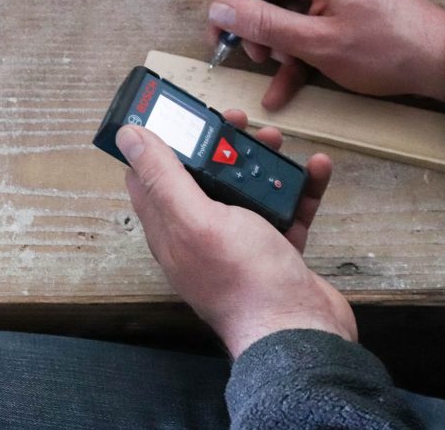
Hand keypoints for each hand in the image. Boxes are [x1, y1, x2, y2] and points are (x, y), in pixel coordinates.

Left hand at [116, 110, 355, 358]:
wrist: (301, 331)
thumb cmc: (245, 280)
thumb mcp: (197, 218)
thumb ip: (164, 176)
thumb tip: (128, 137)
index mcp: (172, 229)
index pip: (152, 177)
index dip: (161, 141)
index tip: (179, 112)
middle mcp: (202, 235)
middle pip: (205, 177)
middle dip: (221, 145)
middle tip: (239, 121)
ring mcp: (241, 244)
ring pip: (248, 189)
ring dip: (263, 161)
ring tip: (279, 141)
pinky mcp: (277, 250)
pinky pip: (287, 209)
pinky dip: (301, 187)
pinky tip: (316, 167)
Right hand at [207, 0, 444, 107]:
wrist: (441, 61)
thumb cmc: (386, 50)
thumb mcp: (316, 43)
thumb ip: (264, 25)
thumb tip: (220, 10)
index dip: (231, 2)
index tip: (216, 33)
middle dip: (258, 29)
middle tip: (255, 59)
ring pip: (290, 11)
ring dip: (278, 45)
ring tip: (277, 73)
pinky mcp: (349, 3)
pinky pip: (312, 20)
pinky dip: (299, 49)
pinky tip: (285, 85)